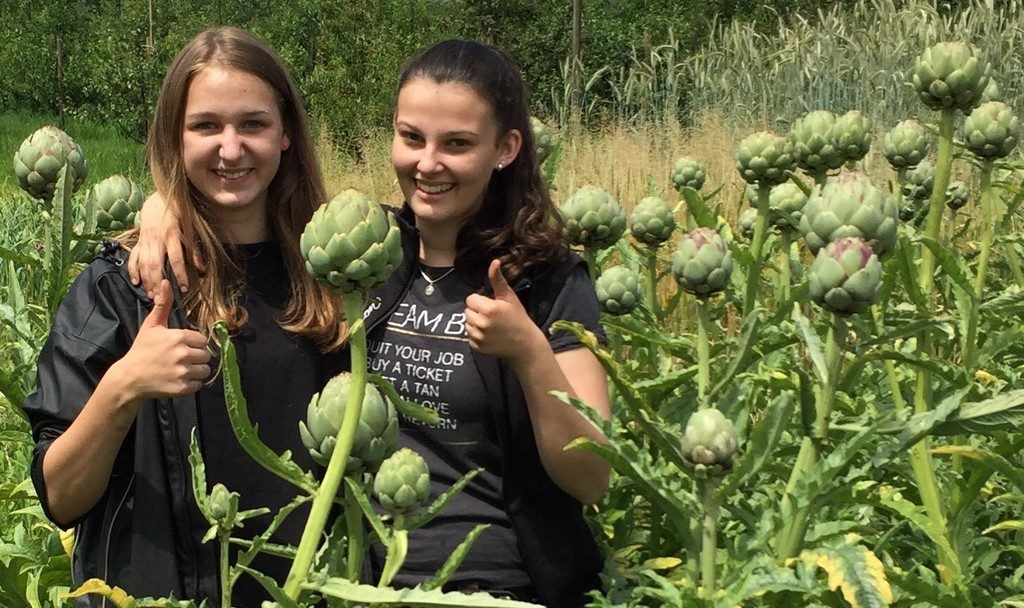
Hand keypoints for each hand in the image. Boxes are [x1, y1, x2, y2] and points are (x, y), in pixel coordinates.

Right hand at [115, 280, 210, 405]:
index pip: (202, 340)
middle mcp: (183, 353)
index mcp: (178, 337)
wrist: (129, 378)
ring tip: (181, 370)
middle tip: (181, 360)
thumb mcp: (151, 325)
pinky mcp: (182, 387)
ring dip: (196, 371)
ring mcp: (183, 372)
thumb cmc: (142, 350)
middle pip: (206, 355)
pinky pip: (198, 384)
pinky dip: (191, 384)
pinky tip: (178, 380)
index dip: (193, 344)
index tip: (181, 347)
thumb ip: (163, 305)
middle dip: (196, 357)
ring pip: (205, 370)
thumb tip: (166, 282)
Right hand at [128, 192, 199, 296]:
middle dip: (158, 282)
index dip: (180, 274)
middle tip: (161, 297)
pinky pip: (133, 257)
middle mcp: (157, 239)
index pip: (176, 258)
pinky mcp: (138, 241)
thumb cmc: (178, 216)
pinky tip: (135, 282)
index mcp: (172, 235)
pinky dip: (133, 269)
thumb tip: (201, 269)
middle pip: (155, 264)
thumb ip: (194, 250)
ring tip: (150, 294)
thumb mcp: (189, 229)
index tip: (183, 288)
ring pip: (143, 263)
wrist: (159, 200)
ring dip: (146, 280)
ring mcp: (145, 240)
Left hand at [464, 260, 544, 364]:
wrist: (524, 344)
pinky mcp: (477, 347)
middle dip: (477, 311)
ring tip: (490, 325)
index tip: (492, 305)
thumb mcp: (509, 297)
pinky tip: (489, 335)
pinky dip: (476, 335)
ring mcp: (478, 337)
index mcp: (487, 309)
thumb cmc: (517, 317)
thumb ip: (497, 280)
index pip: (470, 299)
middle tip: (492, 315)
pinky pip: (469, 337)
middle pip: (467, 311)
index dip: (480, 300)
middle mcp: (480, 323)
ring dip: (475, 323)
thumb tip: (494, 261)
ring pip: (467, 324)